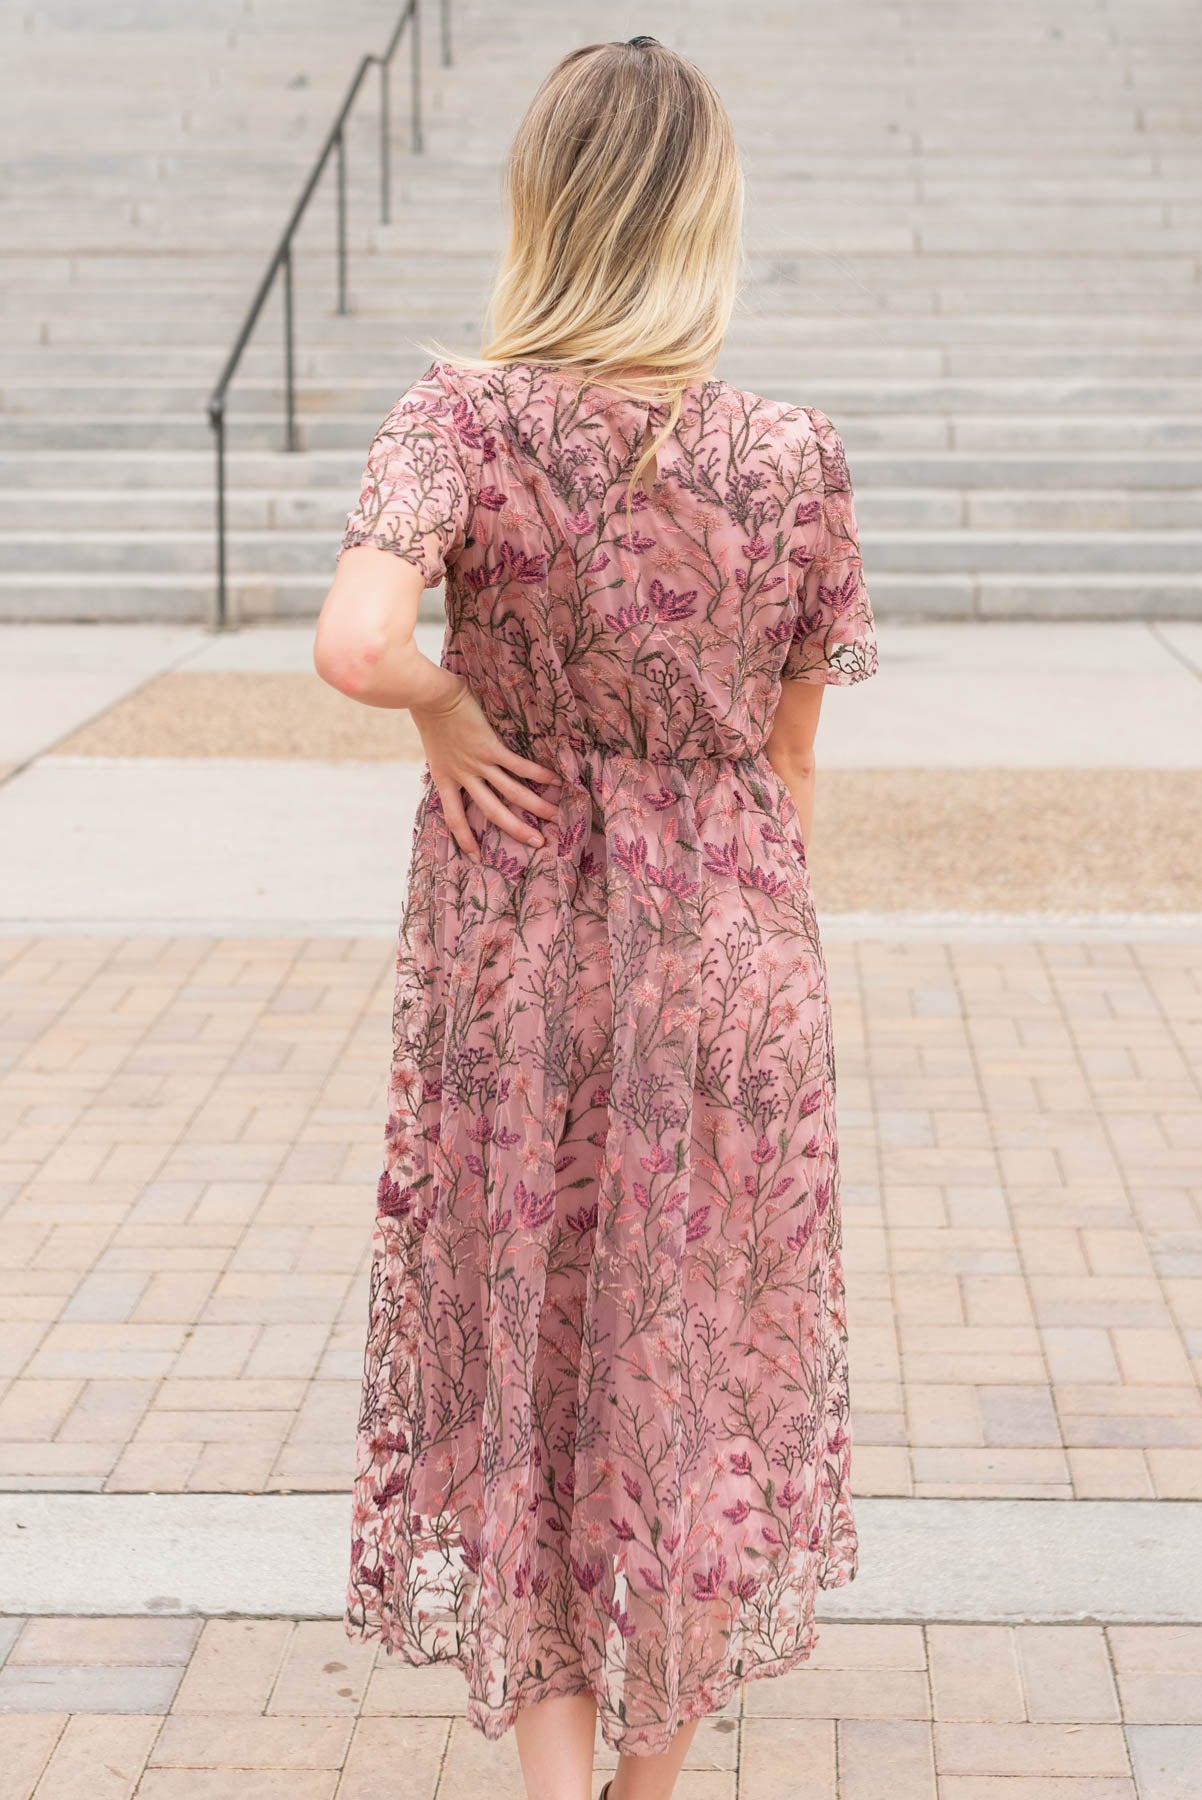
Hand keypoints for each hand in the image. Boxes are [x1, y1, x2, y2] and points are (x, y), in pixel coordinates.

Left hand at [411, 678, 561, 859]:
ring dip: (534, 805)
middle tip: (538, 843)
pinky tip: (555, 780)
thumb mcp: (434, 748)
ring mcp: (477, 763)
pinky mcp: (490, 747)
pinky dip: (537, 774)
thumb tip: (461, 764)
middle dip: (516, 829)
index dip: (465, 839)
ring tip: (554, 814)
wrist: (430, 697)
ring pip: (511, 791)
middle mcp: (463, 776)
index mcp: (445, 779)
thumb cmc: (430, 714)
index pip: (454, 818)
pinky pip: (517, 766)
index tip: (476, 857)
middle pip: (492, 811)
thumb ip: (449, 761)